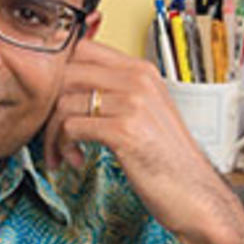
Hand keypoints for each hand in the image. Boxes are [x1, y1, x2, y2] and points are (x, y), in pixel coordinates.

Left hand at [43, 40, 235, 235]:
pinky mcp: (125, 130)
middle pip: (66, 72)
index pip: (82, 48)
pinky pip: (71, 126)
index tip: (52, 101)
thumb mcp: (144, 113)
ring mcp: (133, 103)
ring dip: (54, 133)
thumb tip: (67, 87)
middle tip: (52, 132)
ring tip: (63, 153)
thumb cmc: (166, 160)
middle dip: (48, 105)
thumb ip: (113, 93)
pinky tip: (77, 161)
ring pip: (64, 102)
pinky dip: (64, 147)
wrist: (195, 195)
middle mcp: (138, 79)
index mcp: (142, 70)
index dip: (57, 73)